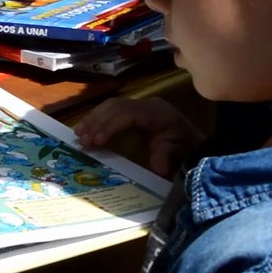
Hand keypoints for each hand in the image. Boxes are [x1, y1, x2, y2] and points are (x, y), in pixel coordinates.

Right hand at [75, 97, 204, 177]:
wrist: (192, 144)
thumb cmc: (184, 149)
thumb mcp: (178, 154)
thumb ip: (165, 157)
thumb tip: (158, 168)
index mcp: (157, 112)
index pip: (128, 113)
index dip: (110, 125)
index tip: (96, 141)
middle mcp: (147, 104)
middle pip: (116, 106)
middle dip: (97, 122)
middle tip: (82, 140)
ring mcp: (140, 106)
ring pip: (111, 106)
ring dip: (93, 119)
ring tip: (79, 135)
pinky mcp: (134, 111)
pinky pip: (112, 110)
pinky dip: (97, 118)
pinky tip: (86, 130)